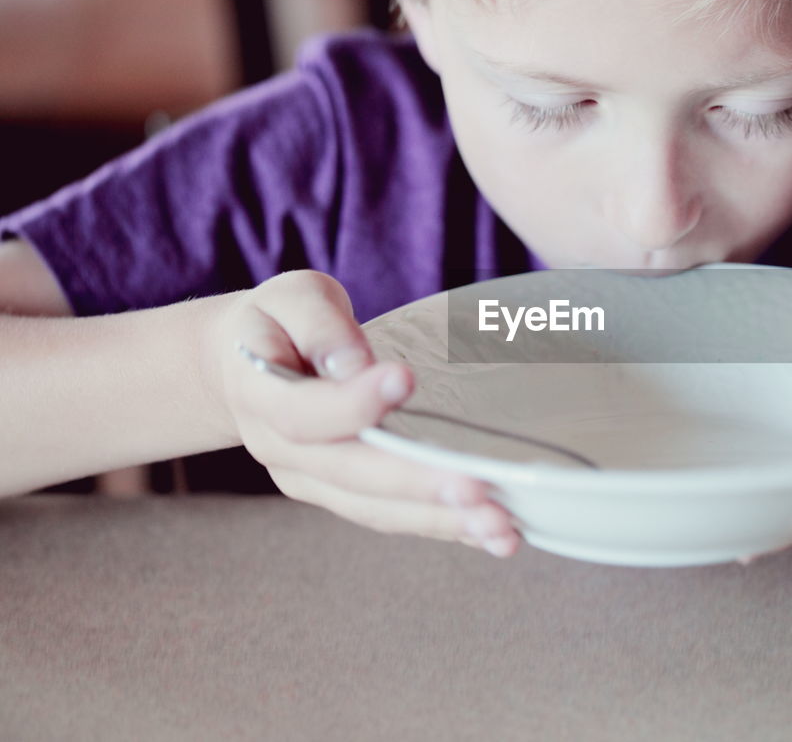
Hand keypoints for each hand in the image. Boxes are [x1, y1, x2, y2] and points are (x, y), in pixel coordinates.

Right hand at [215, 270, 519, 556]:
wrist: (248, 365)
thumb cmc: (281, 323)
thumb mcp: (292, 298)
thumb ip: (321, 326)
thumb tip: (356, 364)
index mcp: (259, 395)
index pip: (303, 411)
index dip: (352, 403)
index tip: (404, 379)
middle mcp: (282, 451)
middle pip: (351, 474)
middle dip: (418, 484)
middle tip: (478, 488)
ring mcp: (312, 481)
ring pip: (376, 509)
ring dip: (441, 520)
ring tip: (499, 528)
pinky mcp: (344, 494)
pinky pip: (393, 516)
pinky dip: (444, 528)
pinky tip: (491, 536)